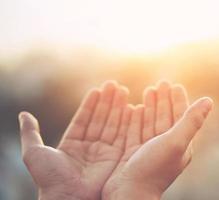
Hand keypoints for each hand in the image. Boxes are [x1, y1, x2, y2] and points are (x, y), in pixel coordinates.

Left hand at [19, 81, 132, 199]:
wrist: (68, 198)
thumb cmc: (49, 178)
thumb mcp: (34, 152)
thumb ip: (30, 133)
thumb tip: (23, 114)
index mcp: (72, 145)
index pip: (83, 119)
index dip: (90, 105)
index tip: (96, 90)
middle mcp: (89, 147)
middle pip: (100, 119)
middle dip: (107, 102)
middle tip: (113, 85)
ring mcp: (103, 152)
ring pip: (112, 124)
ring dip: (117, 107)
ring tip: (122, 90)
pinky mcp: (115, 157)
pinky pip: (121, 135)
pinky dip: (125, 121)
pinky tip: (128, 106)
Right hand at [102, 81, 212, 199]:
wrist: (128, 194)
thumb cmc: (153, 169)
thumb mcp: (176, 142)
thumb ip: (192, 121)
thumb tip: (208, 100)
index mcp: (180, 145)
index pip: (180, 117)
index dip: (178, 100)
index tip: (174, 85)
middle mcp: (166, 147)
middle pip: (165, 117)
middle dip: (163, 100)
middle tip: (161, 83)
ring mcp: (149, 149)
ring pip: (151, 122)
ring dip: (150, 106)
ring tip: (148, 91)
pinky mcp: (134, 152)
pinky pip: (136, 130)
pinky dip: (136, 118)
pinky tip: (134, 108)